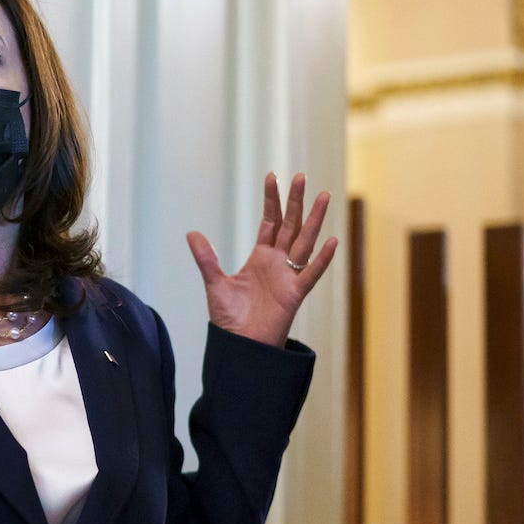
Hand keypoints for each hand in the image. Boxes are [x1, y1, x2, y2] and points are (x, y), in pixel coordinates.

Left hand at [186, 172, 336, 347]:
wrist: (240, 346)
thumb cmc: (230, 318)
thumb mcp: (215, 283)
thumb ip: (206, 259)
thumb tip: (192, 233)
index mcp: (260, 257)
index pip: (270, 222)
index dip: (272, 201)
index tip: (273, 177)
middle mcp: (278, 263)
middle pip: (291, 225)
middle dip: (296, 201)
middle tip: (302, 176)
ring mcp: (288, 277)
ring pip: (305, 242)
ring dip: (314, 220)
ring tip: (323, 196)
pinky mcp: (294, 294)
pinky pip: (310, 273)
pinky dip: (321, 259)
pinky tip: (331, 241)